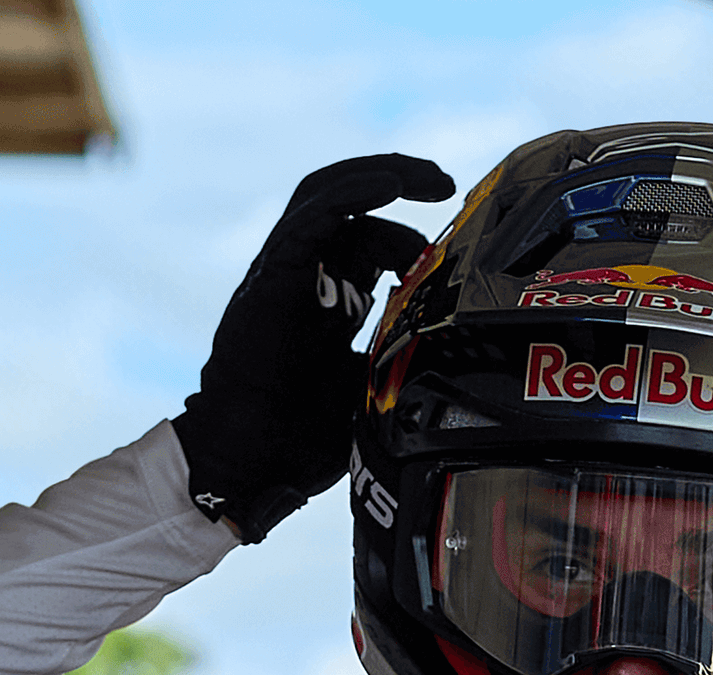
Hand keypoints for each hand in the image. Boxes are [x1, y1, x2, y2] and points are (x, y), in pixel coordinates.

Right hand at [176, 153, 453, 543]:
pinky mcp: (272, 275)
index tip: (458, 246)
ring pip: (331, 196)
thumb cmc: (306, 440)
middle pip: (355, 207)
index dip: (414, 235)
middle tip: (447, 184)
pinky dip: (351, 193)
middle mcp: (310, 278)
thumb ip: (404, 360)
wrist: (253, 461)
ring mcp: (289, 273)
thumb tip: (459, 354)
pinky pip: (311, 217)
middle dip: (403, 183)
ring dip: (383, 175)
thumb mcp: (375, 392)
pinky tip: (389, 185)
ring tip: (428, 177)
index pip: (374, 243)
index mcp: (334, 303)